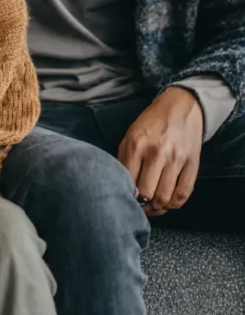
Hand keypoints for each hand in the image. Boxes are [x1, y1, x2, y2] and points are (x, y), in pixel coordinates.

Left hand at [118, 87, 203, 215]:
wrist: (181, 106)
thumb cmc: (151, 123)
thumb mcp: (130, 136)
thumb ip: (124, 160)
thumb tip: (122, 187)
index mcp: (137, 145)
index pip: (129, 182)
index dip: (126, 196)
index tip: (125, 200)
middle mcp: (157, 153)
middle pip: (148, 194)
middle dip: (142, 206)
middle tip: (139, 207)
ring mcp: (177, 159)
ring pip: (166, 198)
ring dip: (158, 209)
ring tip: (152, 208)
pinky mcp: (193, 163)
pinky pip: (184, 193)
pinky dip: (175, 204)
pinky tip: (168, 204)